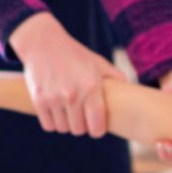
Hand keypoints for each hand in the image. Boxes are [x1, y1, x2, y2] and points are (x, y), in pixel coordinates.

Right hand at [9, 12, 125, 137]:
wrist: (43, 42)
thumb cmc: (75, 55)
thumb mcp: (98, 63)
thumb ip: (116, 77)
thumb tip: (132, 90)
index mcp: (91, 87)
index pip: (97, 126)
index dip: (97, 130)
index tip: (95, 128)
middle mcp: (73, 94)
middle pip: (79, 130)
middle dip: (81, 126)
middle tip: (80, 117)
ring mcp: (54, 98)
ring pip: (63, 129)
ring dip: (66, 124)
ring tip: (67, 112)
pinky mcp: (39, 100)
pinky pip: (49, 125)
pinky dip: (52, 122)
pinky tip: (56, 112)